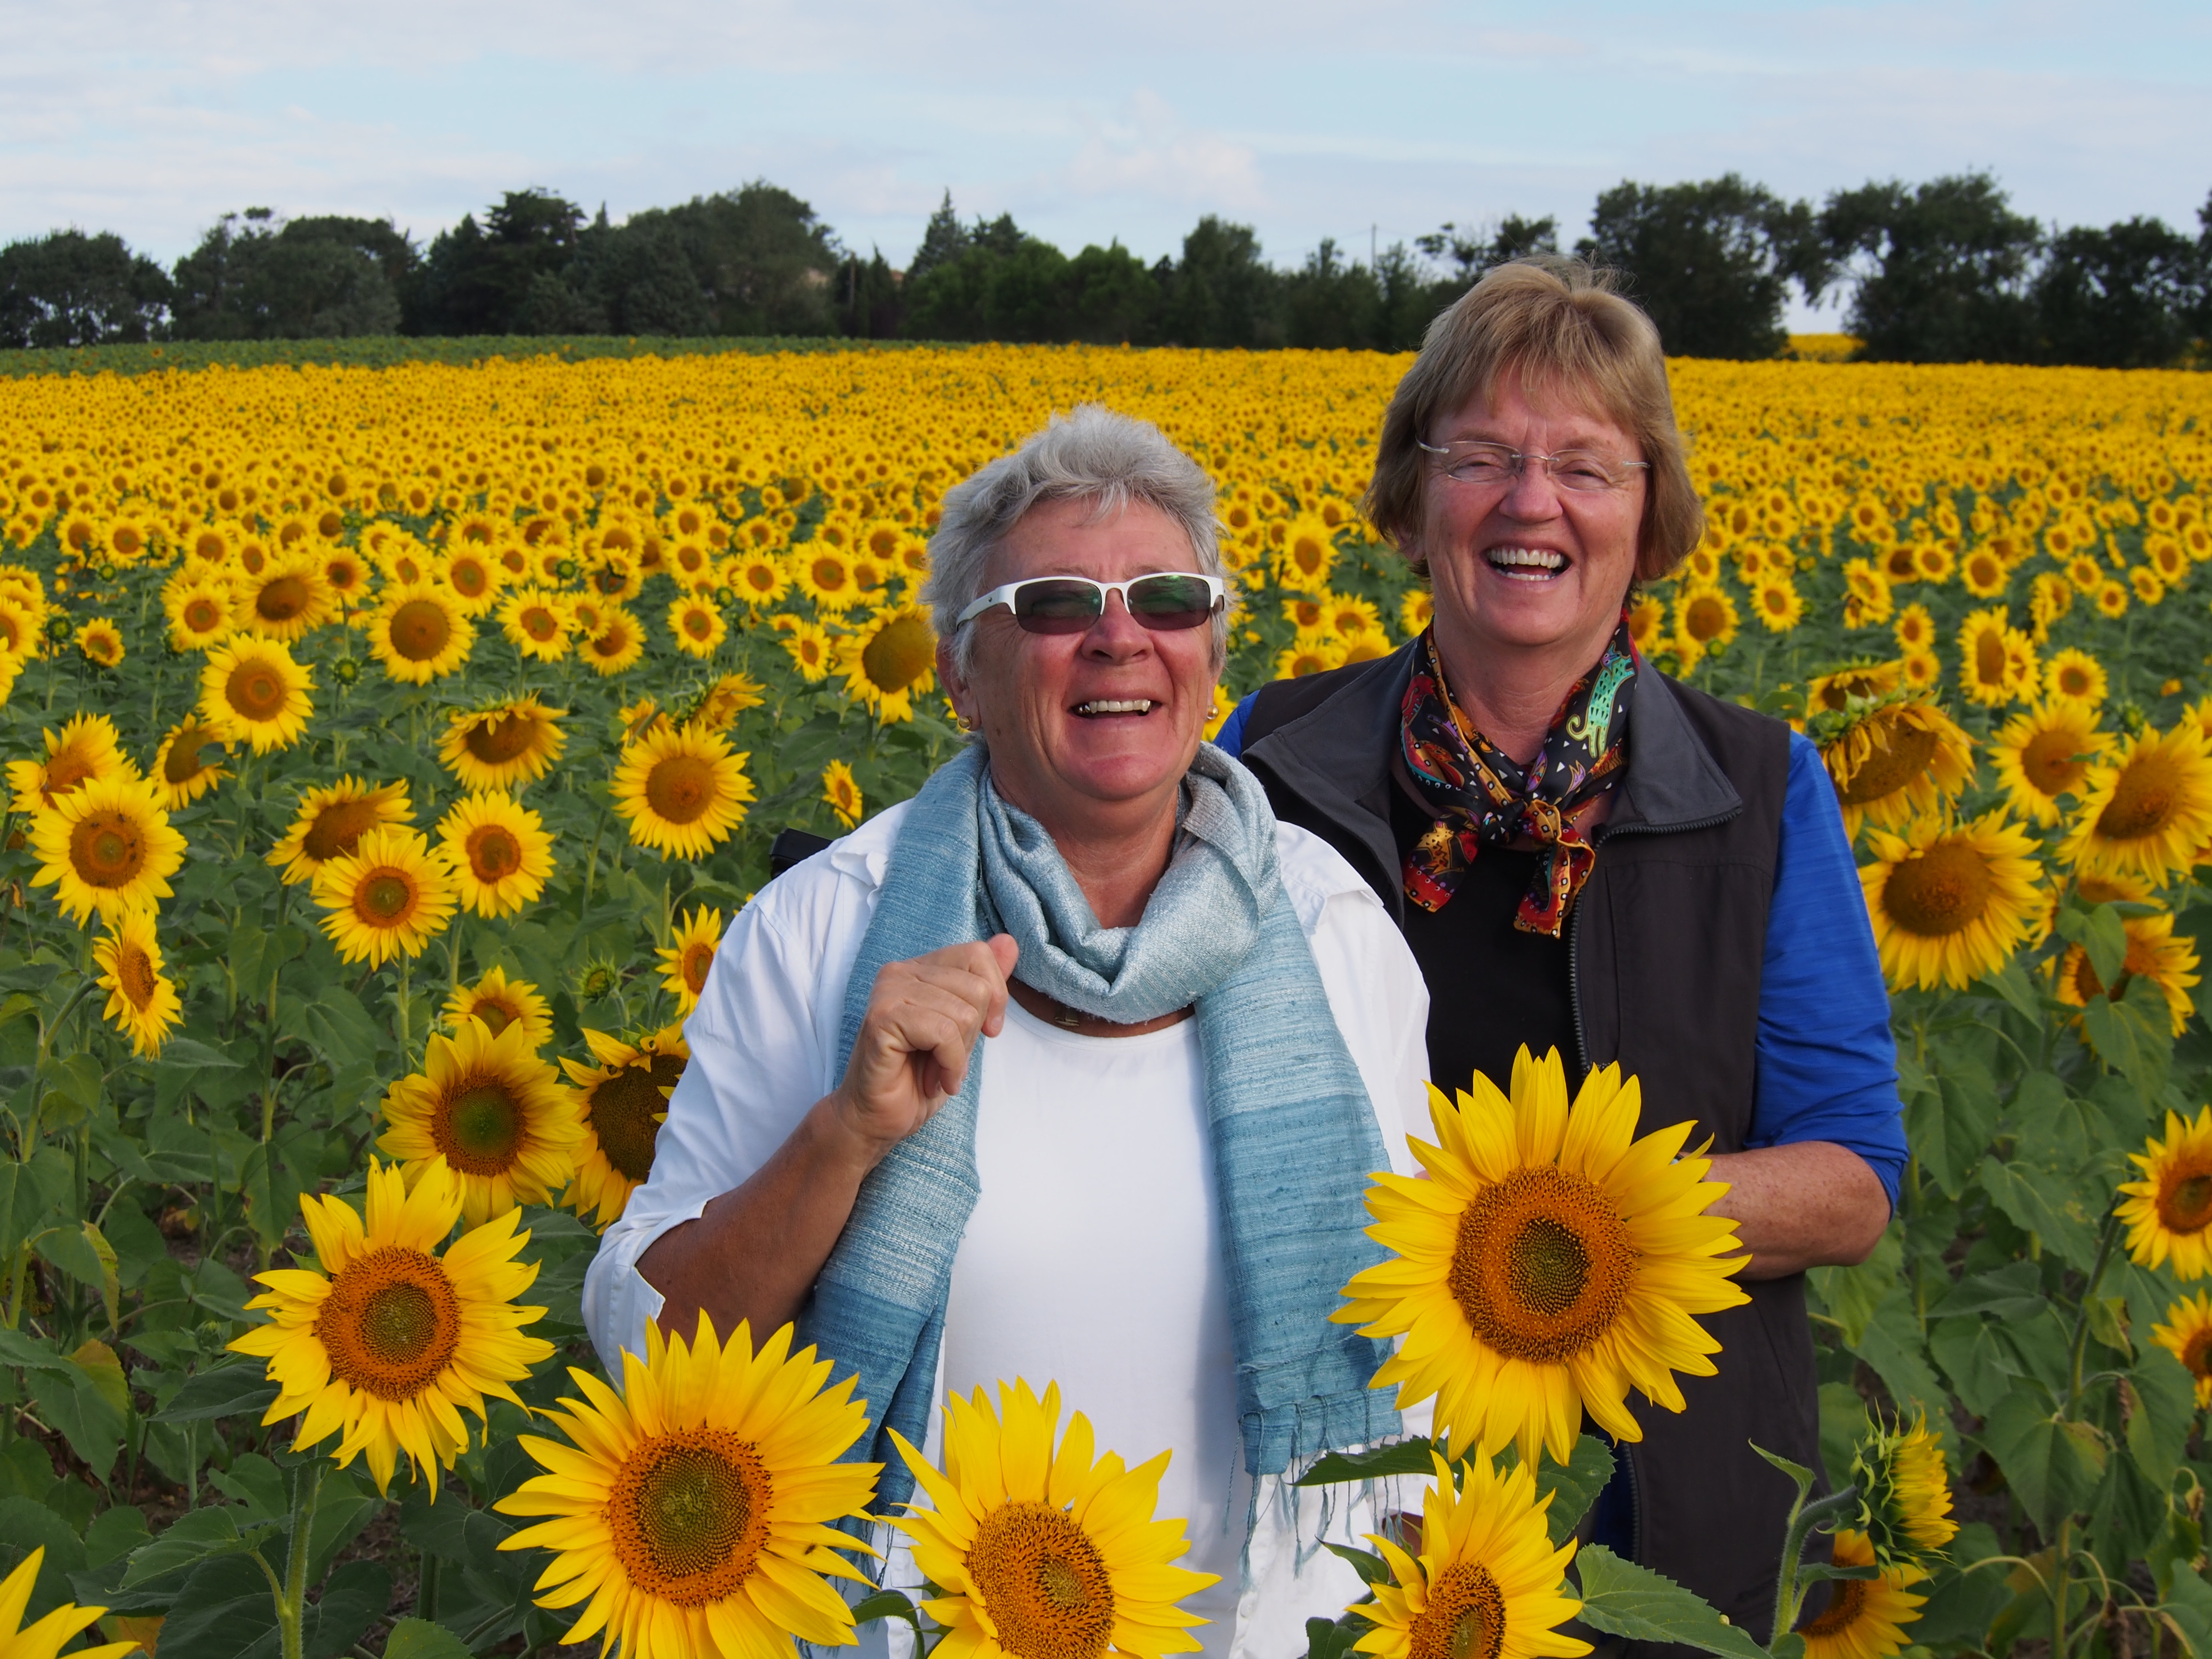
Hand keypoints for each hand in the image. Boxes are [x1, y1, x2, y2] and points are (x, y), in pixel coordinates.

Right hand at [827, 935, 1017, 1160]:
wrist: (877, 1119)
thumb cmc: (917, 1077)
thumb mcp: (965, 1029)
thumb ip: (985, 984)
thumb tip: (1008, 941)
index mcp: (919, 968)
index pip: (978, 954)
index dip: (995, 997)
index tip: (985, 1032)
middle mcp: (899, 972)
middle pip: (976, 987)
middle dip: (972, 1034)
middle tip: (944, 1057)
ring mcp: (887, 992)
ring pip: (963, 1013)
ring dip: (958, 1055)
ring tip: (934, 1069)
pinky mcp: (882, 1018)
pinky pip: (943, 1033)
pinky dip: (949, 1064)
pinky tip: (933, 1079)